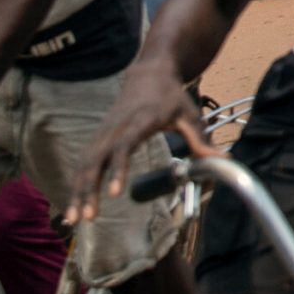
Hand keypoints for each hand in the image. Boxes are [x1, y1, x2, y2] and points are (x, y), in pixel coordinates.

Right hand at [68, 64, 209, 222]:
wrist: (148, 73)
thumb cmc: (170, 96)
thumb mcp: (189, 113)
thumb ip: (200, 138)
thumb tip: (220, 159)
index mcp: (139, 121)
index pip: (124, 146)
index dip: (117, 169)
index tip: (113, 193)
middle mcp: (116, 128)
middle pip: (95, 160)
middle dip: (87, 189)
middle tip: (86, 217)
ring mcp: (103, 132)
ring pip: (84, 164)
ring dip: (78, 191)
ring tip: (74, 220)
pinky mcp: (98, 137)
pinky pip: (84, 163)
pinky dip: (76, 184)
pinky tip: (73, 206)